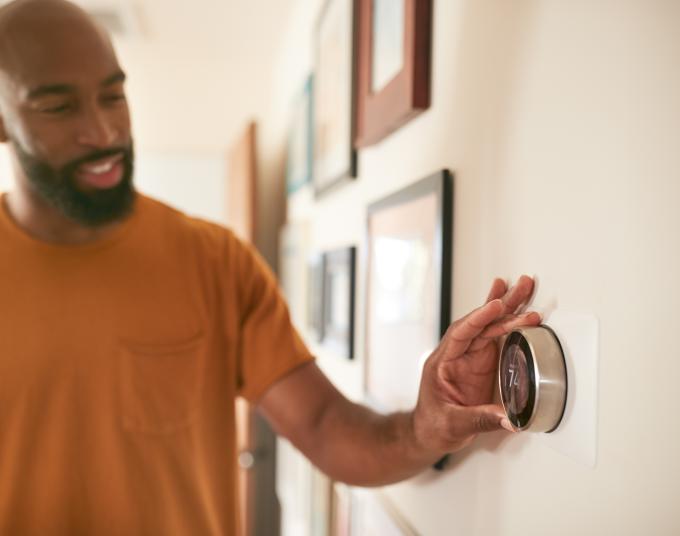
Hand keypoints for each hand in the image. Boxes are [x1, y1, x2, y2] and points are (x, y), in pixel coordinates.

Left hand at [412, 275, 540, 454]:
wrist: (429, 434)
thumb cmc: (433, 426)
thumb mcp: (453, 425)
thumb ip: (481, 419)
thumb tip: (510, 418)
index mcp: (442, 362)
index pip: (461, 333)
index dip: (479, 318)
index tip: (496, 305)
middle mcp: (456, 354)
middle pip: (479, 323)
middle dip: (501, 303)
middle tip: (521, 286)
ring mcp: (469, 357)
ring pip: (489, 326)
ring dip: (508, 307)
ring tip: (524, 287)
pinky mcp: (481, 363)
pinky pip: (495, 337)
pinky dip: (507, 321)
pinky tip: (516, 306)